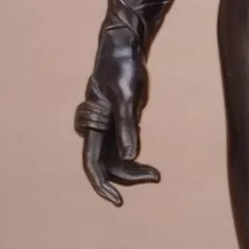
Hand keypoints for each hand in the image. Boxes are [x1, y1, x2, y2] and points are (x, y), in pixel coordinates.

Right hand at [76, 30, 160, 206]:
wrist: (125, 47)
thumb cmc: (122, 68)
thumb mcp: (128, 97)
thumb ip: (127, 127)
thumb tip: (131, 157)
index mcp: (93, 123)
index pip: (92, 162)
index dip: (101, 184)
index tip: (116, 201)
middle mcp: (98, 129)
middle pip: (106, 164)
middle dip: (126, 177)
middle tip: (155, 177)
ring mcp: (109, 126)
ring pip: (116, 159)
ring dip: (132, 171)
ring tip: (156, 175)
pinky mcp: (121, 122)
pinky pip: (125, 148)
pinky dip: (136, 159)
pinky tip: (149, 167)